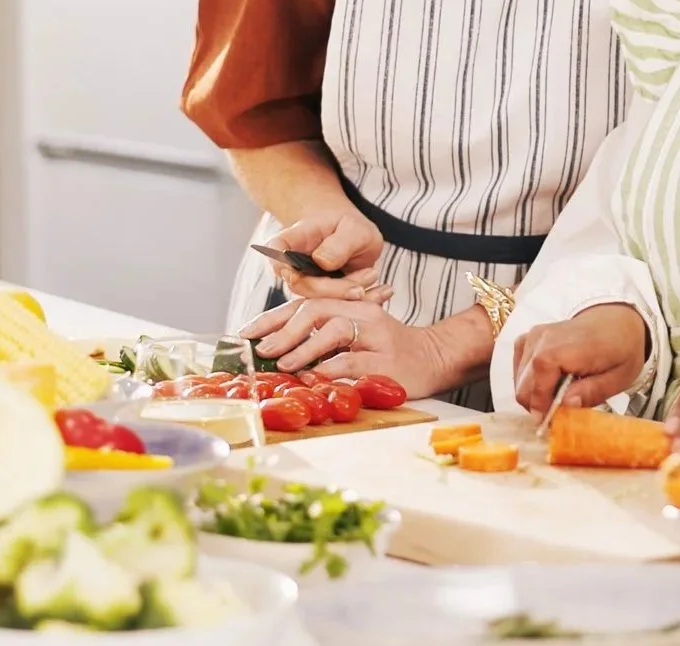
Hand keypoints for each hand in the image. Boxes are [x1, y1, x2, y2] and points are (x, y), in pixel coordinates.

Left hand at [239, 296, 461, 399]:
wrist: (435, 356)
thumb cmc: (387, 348)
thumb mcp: (354, 333)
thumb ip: (322, 335)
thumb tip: (274, 347)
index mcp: (349, 304)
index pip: (303, 303)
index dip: (271, 317)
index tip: (244, 333)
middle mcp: (361, 313)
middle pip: (315, 310)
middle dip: (282, 330)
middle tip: (261, 350)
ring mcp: (375, 336)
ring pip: (334, 331)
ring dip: (304, 348)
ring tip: (283, 364)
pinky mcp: (387, 361)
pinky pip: (354, 361)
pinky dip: (331, 368)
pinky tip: (315, 377)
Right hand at [265, 204, 389, 302]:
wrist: (352, 238)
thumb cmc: (348, 227)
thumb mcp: (353, 228)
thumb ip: (339, 244)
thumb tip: (322, 262)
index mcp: (290, 243)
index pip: (277, 255)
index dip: (286, 266)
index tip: (311, 270)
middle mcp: (292, 269)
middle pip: (303, 286)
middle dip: (338, 287)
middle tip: (370, 274)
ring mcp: (305, 288)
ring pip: (320, 302)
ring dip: (351, 295)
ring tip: (374, 275)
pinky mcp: (321, 303)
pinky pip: (336, 310)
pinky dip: (362, 304)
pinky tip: (382, 292)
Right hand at [512, 303, 647, 414]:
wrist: (615, 321)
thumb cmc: (620, 349)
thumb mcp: (618, 377)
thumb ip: (592, 392)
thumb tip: (567, 404)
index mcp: (565, 347)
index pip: (538, 383)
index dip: (541, 408)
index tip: (551, 425)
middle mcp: (542, 339)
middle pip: (524, 386)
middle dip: (539, 406)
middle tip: (559, 415)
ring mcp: (532, 337)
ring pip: (519, 381)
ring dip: (536, 395)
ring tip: (561, 394)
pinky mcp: (527, 339)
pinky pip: (519, 370)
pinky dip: (531, 383)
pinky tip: (551, 383)